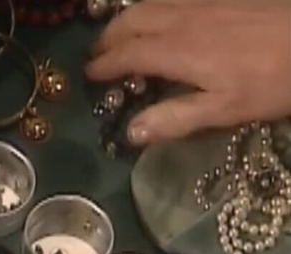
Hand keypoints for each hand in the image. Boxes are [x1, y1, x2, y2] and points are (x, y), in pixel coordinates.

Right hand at [86, 0, 290, 145]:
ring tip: (121, 34)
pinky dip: (153, 7)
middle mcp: (182, 19)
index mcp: (177, 51)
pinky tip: (161, 18)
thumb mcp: (226, 110)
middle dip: (109, 36)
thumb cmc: (273, 80)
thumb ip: (176, 119)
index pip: (128, 54)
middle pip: (132, 21)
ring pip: (151, 4)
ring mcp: (202, 2)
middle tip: (98, 54)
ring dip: (128, 19)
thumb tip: (131, 132)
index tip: (89, 75)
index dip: (105, 65)